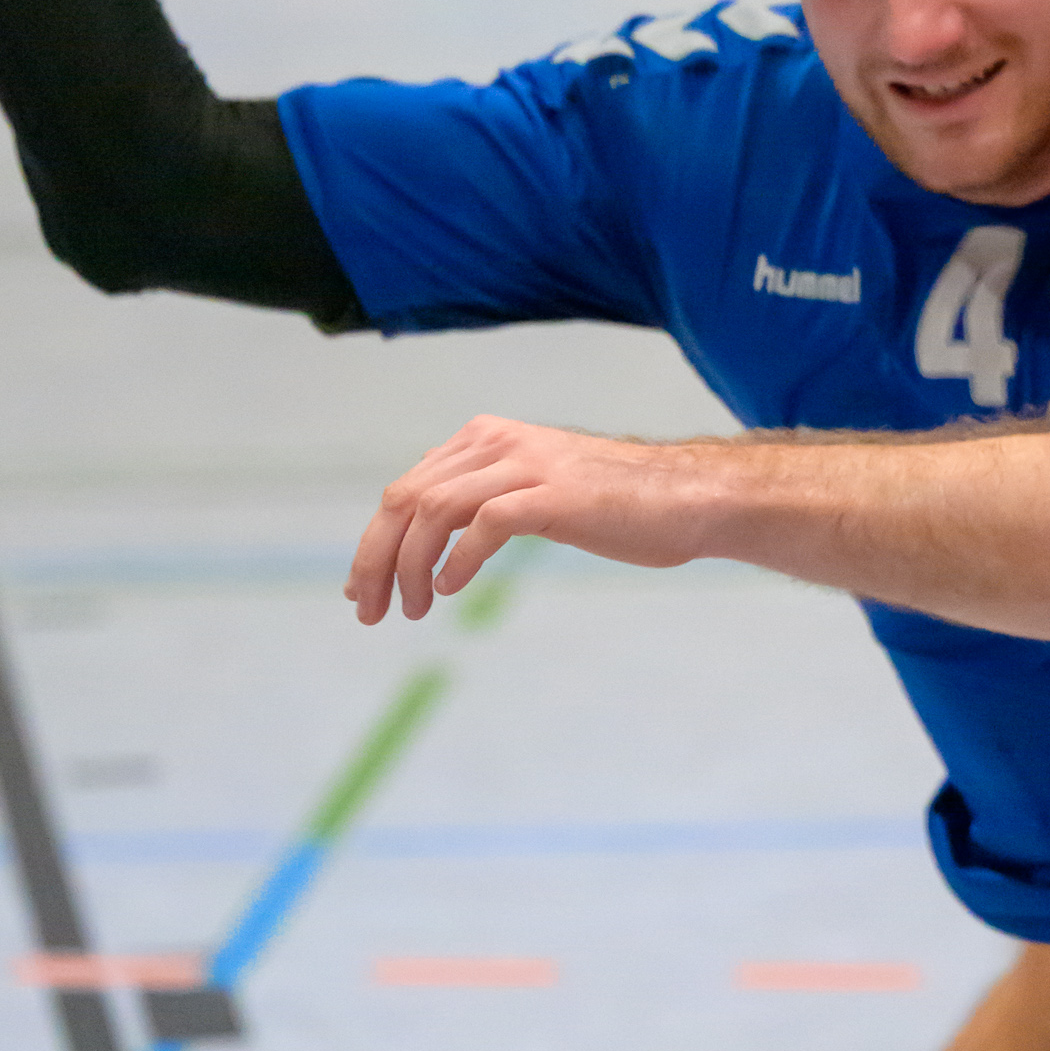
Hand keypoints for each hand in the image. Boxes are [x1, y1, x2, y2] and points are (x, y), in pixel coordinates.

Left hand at [347, 413, 714, 623]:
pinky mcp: (554, 494)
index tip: (363, 591)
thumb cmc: (611, 503)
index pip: (403, 489)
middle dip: (375, 560)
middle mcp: (498, 443)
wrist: (686, 497)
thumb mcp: (532, 489)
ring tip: (411, 610)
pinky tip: (452, 590)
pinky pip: (485, 523)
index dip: (373, 544)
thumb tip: (423, 532)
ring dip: (410, 567)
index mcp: (485, 439)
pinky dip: (458, 560)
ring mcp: (527, 465)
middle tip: (369, 611)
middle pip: (405, 499)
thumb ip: (481, 496)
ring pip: (434, 510)